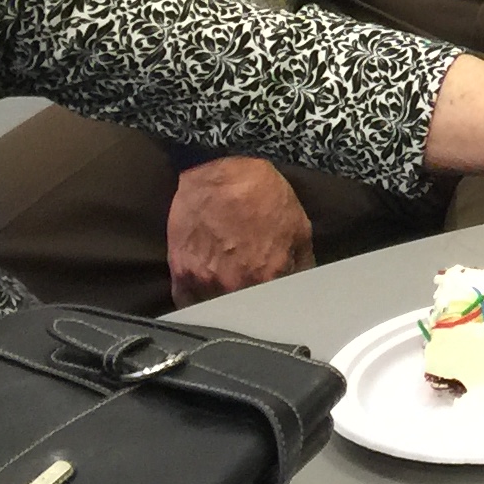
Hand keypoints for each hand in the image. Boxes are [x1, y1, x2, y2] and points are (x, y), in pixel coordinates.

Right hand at [167, 155, 314, 306]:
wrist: (218, 168)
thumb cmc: (260, 192)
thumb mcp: (298, 225)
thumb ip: (301, 263)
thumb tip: (302, 287)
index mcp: (272, 275)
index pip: (278, 310)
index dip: (279, 308)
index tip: (278, 307)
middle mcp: (238, 286)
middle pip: (247, 315)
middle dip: (253, 311)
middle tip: (253, 299)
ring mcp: (207, 283)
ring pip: (217, 314)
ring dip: (225, 310)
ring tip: (229, 297)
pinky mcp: (181, 275)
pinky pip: (187, 306)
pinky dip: (196, 305)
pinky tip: (205, 296)